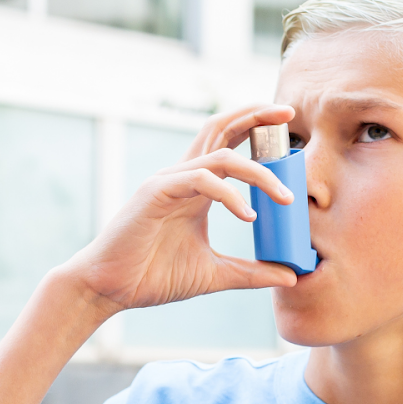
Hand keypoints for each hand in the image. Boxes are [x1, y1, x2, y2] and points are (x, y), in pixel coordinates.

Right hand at [62, 104, 300, 314]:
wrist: (110, 289)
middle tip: (288, 114)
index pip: (229, 142)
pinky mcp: (156, 193)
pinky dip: (229, 194)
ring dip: (257, 170)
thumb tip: (291, 276)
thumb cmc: (154, 276)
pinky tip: (248, 215)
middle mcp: (184, 176)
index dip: (256, 127)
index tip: (288, 127)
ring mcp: (169, 181)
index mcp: (197, 187)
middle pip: (221, 128)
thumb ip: (251, 272)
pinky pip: (201, 180)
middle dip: (256, 116)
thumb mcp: (215, 275)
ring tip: (284, 197)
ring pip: (220, 156)